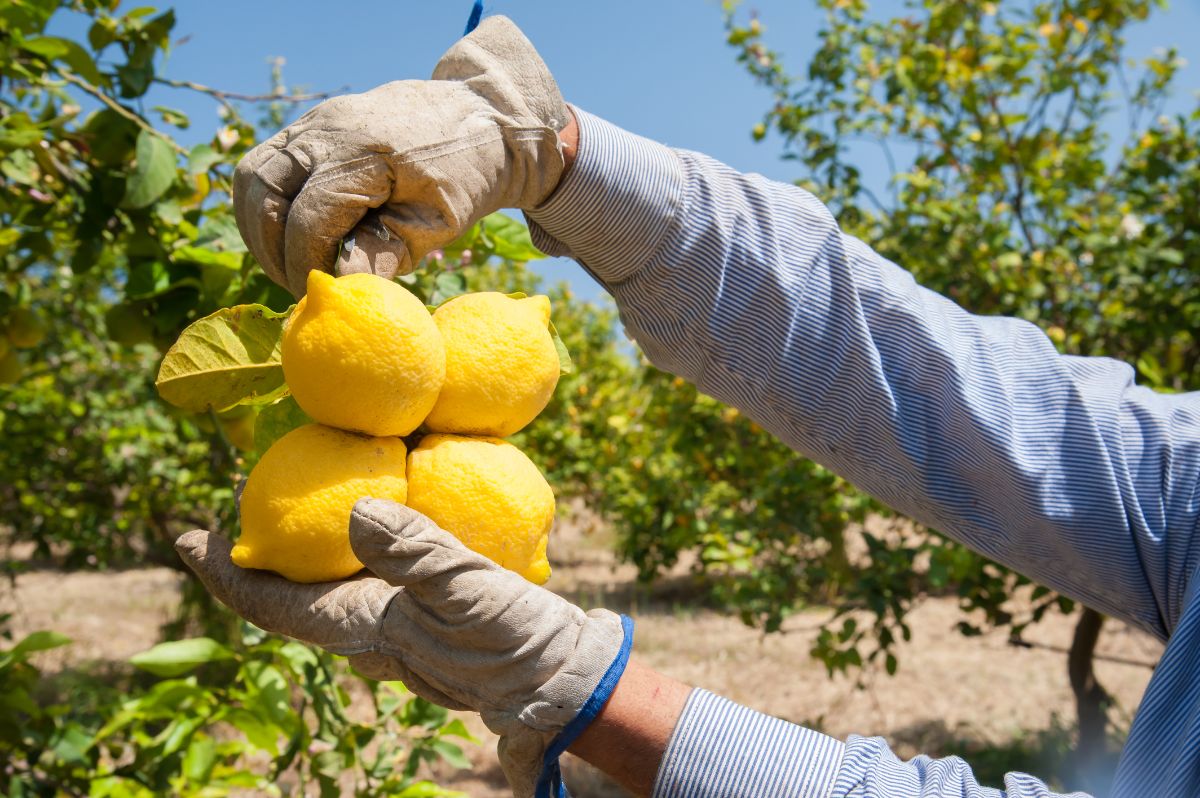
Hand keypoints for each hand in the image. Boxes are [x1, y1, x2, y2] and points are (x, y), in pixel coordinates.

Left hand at [175, 498, 627, 797]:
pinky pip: (366, 577)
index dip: (224, 572)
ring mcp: (392, 625)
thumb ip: (413, 553)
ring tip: (295, 497)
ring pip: (325, 585)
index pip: (271, 603)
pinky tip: (370, 515)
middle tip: (235, 496)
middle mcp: (365, 629)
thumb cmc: (511, 639)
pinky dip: (349, 546)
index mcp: (361, 626)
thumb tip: (355, 513)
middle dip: (256, 551)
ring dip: (300, 547)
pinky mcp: (421, 614)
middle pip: (288, 593)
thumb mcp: (467, 590)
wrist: (557, 674)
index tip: (187, 536)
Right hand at [233, 16, 568, 295]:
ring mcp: (314, 121)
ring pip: (252, 175)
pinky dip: (268, 204)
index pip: (308, 216)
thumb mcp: (438, 222)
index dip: (304, 262)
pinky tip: (293, 235)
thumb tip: (337, 287)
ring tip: (288, 262)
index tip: (317, 293)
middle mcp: (328, 128)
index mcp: (365, 152)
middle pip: (261, 190)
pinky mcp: (310, 124)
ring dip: (259, 226)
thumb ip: (385, 253)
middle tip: (295, 283)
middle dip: (270, 247)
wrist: (480, 116)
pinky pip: (266, 164)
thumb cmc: (464, 177)